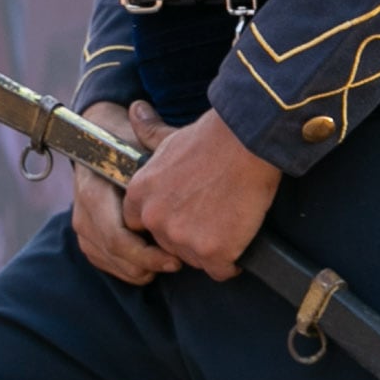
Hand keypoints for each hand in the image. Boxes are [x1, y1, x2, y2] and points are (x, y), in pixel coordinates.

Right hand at [68, 102, 179, 285]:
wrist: (98, 138)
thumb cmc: (126, 139)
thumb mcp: (138, 136)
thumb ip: (148, 132)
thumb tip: (140, 109)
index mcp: (93, 184)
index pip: (114, 232)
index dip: (145, 252)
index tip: (175, 256)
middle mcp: (81, 205)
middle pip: (110, 249)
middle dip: (145, 263)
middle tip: (176, 264)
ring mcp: (79, 219)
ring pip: (104, 258)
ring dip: (135, 268)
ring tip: (164, 265)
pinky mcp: (84, 231)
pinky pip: (100, 259)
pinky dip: (124, 268)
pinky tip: (147, 266)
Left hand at [119, 104, 281, 280]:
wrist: (245, 144)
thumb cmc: (210, 140)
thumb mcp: (168, 137)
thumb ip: (147, 133)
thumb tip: (134, 110)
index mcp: (139, 195)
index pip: (141, 226)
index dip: (165, 221)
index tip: (184, 212)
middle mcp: (155, 220)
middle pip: (170, 246)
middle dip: (189, 236)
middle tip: (212, 214)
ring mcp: (182, 238)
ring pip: (195, 260)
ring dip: (211, 249)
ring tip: (227, 221)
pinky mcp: (212, 252)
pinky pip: (221, 270)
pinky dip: (232, 260)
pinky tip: (239, 237)